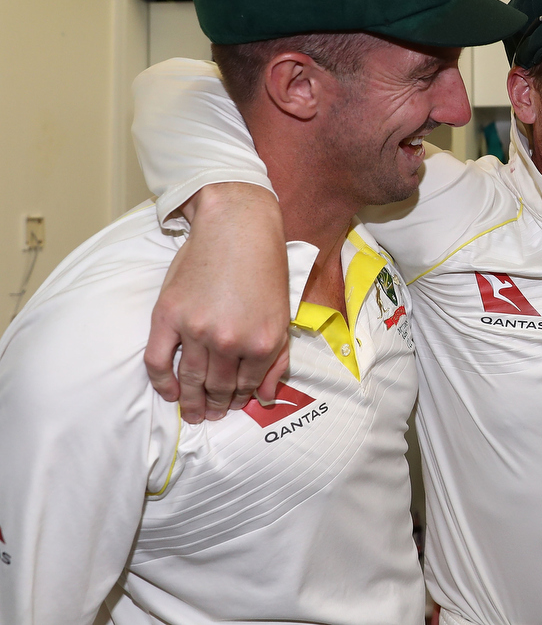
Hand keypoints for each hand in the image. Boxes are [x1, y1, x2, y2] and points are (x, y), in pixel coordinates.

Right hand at [145, 183, 290, 423]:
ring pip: (190, 380)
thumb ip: (277, 359)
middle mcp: (229, 341)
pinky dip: (161, 383)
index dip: (241, 399)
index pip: (248, 386)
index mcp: (262, 342)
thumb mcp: (283, 314)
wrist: (236, 228)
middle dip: (216, 406)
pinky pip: (157, 362)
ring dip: (191, 403)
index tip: (234, 404)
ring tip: (191, 414)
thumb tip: (265, 399)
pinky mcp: (168, 316)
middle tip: (211, 415)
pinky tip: (168, 393)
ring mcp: (196, 330)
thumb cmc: (264, 268)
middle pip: (219, 387)